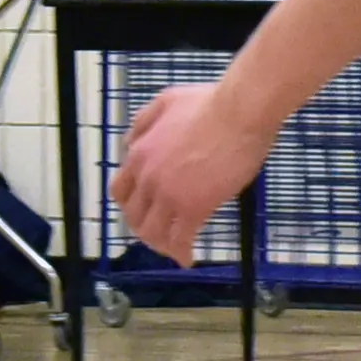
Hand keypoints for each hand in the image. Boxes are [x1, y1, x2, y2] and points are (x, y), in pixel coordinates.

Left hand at [113, 77, 271, 263]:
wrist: (239, 113)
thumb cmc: (210, 103)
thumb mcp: (166, 102)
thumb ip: (144, 122)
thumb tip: (131, 142)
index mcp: (140, 153)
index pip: (121, 190)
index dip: (131, 204)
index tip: (144, 209)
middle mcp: (147, 178)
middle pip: (134, 215)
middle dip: (144, 227)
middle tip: (159, 232)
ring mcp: (169, 195)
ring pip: (153, 232)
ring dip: (160, 244)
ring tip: (173, 248)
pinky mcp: (194, 208)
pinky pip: (181, 239)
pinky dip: (182, 253)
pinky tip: (189, 259)